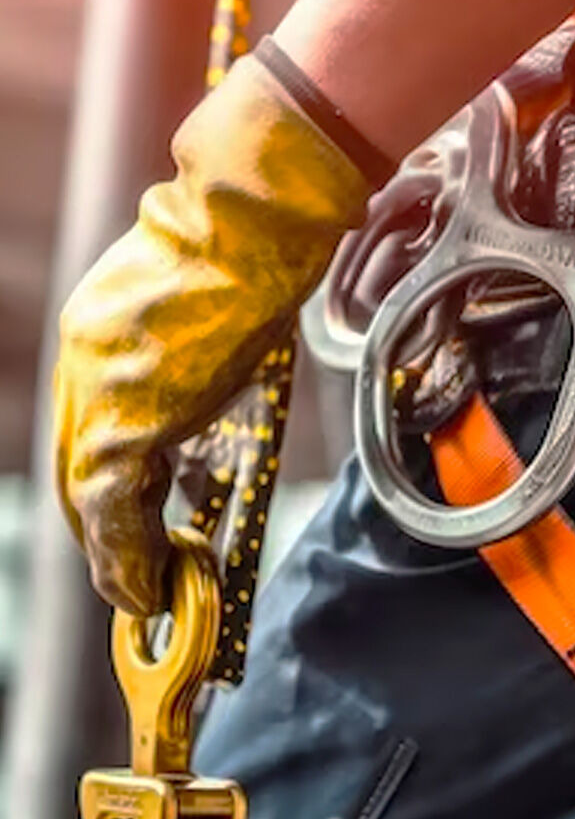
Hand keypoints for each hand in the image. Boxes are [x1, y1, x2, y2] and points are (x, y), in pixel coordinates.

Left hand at [54, 53, 369, 613]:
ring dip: (114, 553)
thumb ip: (193, 358)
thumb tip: (209, 401)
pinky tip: (144, 588)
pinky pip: (113, 506)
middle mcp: (83, 360)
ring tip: (140, 594)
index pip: (92, 422)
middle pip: (78, 461)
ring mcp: (98, 389)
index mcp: (98, 328)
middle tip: (128, 569)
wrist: (251, 224)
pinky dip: (126, 555)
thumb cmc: (251, 251)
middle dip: (102, 524)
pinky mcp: (127, 419)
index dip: (107, 478)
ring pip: (87, 492)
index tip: (130, 514)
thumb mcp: (209, 307)